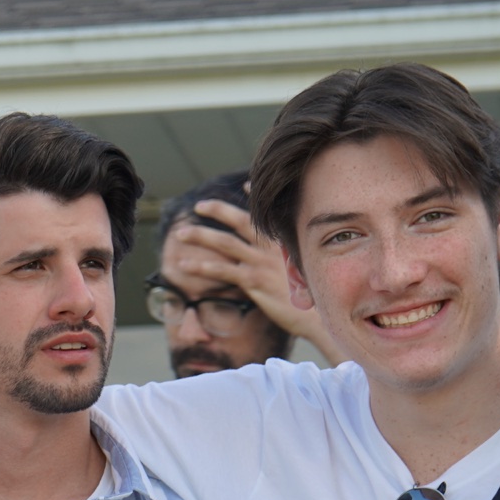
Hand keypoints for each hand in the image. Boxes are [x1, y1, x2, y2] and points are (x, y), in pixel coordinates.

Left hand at [162, 201, 338, 360]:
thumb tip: (283, 259)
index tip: (246, 184)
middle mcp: (272, 247)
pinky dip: (201, 267)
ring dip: (200, 236)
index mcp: (285, 240)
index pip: (269, 212)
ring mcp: (261, 262)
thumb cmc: (314, 295)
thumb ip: (291, 258)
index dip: (257, 197)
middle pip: (240, 221)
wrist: (319, 315)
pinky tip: (184, 265)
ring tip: (180, 234)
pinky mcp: (253, 281)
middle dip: (218, 211)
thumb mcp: (307, 268)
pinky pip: (221, 271)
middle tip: (200, 206)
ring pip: (224, 243)